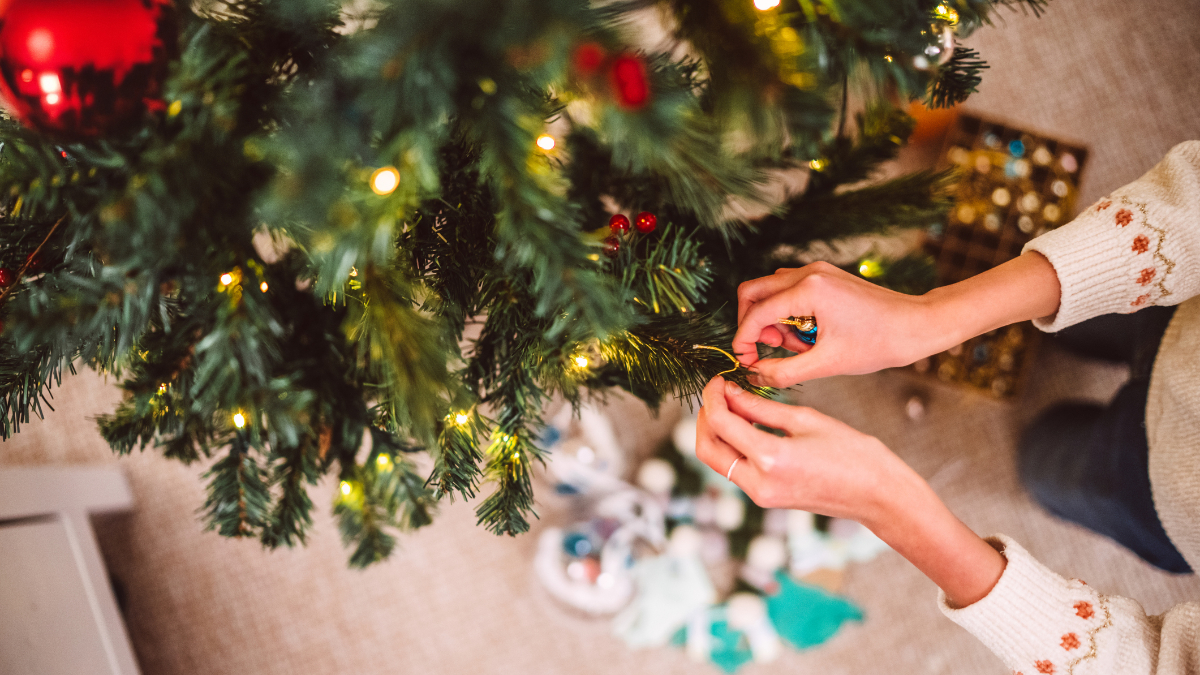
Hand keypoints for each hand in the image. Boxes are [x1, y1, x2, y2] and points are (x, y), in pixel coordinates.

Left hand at [695, 376, 918, 524]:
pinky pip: (736, 470)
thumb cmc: (852, 453)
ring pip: (718, 461)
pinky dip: (733, 446)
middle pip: (707, 449)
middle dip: (705, 417)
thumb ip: (761, 407)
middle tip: (717, 393)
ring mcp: (760, 496)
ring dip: (716, 432)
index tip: (719, 380)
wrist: (877, 495)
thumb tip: (730, 393)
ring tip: (731, 405)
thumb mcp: (805, 419)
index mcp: (771, 459)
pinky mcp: (766, 498)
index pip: (720, 423)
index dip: (712, 397)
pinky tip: (746, 425)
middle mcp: (759, 483)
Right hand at [733, 262, 942, 387]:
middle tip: (772, 348)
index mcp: (808, 290)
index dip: (744, 340)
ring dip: (772, 319)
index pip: (757, 313)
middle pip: (754, 292)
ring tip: (799, 346)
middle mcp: (809, 273)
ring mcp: (817, 271)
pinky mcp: (825, 277)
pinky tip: (809, 335)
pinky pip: (789, 291)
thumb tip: (753, 374)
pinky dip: (788, 313)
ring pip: (770, 290)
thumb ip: (784, 371)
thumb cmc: (878, 344)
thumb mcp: (827, 364)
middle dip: (753, 324)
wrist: (917, 325)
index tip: (746, 362)